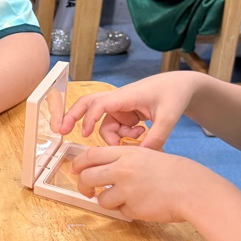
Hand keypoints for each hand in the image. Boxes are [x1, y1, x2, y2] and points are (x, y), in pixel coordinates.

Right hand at [60, 72, 199, 149]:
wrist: (179, 86)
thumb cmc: (173, 94)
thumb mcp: (169, 117)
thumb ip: (157, 137)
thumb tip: (142, 155)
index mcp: (126, 96)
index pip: (100, 103)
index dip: (89, 118)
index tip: (85, 133)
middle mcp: (118, 100)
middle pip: (87, 105)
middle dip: (73, 117)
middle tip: (61, 131)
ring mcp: (120, 107)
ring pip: (104, 125)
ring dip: (115, 136)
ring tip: (138, 136)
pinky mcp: (124, 114)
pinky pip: (115, 128)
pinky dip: (123, 136)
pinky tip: (140, 134)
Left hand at [69, 144, 230, 223]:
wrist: (192, 188)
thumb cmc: (173, 172)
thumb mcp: (146, 155)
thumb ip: (123, 159)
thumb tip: (100, 167)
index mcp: (126, 153)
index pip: (90, 155)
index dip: (79, 164)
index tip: (76, 170)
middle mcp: (122, 169)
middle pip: (87, 176)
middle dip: (82, 185)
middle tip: (86, 190)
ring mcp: (126, 189)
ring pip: (100, 198)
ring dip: (107, 201)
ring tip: (124, 199)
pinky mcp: (131, 207)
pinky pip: (119, 210)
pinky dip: (126, 209)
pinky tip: (141, 204)